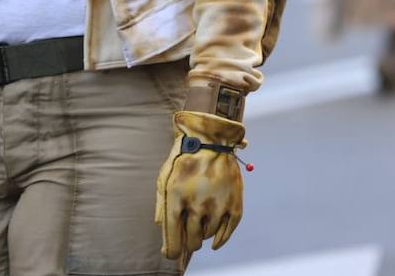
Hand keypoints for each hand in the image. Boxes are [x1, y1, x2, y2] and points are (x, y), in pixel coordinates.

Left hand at [155, 110, 245, 264]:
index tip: (170, 254)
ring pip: (208, 236)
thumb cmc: (184, 159)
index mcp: (176, 198)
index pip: (173, 238)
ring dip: (202, 234)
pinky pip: (227, 232)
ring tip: (199, 223)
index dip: (171, 251)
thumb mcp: (165, 178)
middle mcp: (197, 204)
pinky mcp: (234, 204)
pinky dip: (220, 240)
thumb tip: (160, 228)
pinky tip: (214, 242)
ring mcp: (218, 205)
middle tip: (186, 237)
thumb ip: (161, 205)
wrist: (211, 139)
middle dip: (187, 242)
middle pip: (191, 241)